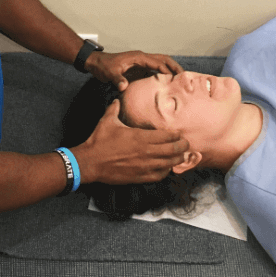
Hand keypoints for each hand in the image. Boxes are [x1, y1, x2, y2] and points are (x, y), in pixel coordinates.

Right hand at [72, 99, 189, 183]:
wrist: (90, 162)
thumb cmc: (99, 141)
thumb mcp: (107, 121)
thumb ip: (114, 108)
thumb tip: (117, 99)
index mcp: (141, 137)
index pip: (167, 136)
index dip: (176, 135)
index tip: (179, 133)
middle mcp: (147, 152)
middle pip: (173, 150)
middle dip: (182, 146)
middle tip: (185, 143)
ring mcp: (145, 166)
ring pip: (170, 163)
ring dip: (177, 159)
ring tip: (181, 155)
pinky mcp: (140, 177)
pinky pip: (160, 175)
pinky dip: (166, 171)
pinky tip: (167, 167)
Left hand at [85, 50, 183, 90]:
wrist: (97, 63)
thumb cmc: (104, 66)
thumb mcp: (109, 73)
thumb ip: (117, 79)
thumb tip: (123, 86)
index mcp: (139, 57)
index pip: (157, 62)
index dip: (167, 70)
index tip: (175, 79)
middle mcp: (143, 58)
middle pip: (164, 59)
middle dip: (175, 67)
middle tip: (185, 77)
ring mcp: (142, 63)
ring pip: (162, 63)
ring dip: (171, 69)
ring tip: (181, 80)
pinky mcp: (140, 69)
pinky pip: (155, 70)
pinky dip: (164, 74)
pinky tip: (168, 83)